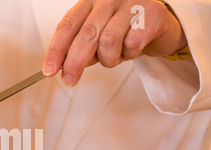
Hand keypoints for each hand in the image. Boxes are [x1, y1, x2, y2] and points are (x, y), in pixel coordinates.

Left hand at [42, 0, 187, 85]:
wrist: (161, 25)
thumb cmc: (124, 31)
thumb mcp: (97, 38)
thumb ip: (79, 48)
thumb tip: (62, 67)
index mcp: (90, 1)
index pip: (67, 25)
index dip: (56, 49)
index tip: (49, 70)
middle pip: (86, 34)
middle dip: (75, 62)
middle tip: (70, 80)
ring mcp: (131, 2)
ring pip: (109, 41)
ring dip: (109, 59)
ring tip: (115, 57)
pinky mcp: (152, 12)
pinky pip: (132, 44)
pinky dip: (130, 54)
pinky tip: (133, 49)